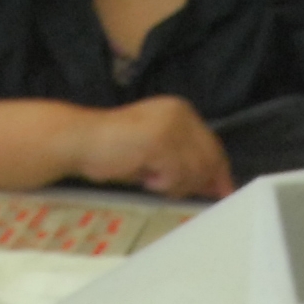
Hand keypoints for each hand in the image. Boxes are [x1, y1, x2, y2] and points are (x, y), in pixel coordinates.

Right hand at [72, 96, 234, 198]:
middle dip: (196, 183)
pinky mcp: (160, 141)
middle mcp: (181, 113)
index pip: (212, 145)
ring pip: (194, 171)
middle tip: (171, 190)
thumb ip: (184, 162)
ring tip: (150, 179)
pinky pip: (176, 175)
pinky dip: (162, 184)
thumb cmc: (113, 150)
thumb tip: (213, 184)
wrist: (80, 140)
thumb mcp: (156, 154)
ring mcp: (171, 126)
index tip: (223, 193)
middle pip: (209, 159)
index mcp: (181, 111)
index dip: (219, 172)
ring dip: (174, 185)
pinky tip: (145, 177)